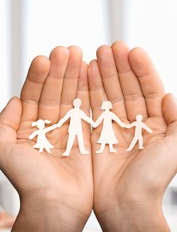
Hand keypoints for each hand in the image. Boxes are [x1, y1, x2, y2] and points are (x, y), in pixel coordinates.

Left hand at [0, 46, 92, 230]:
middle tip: (65, 50)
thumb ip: (4, 123)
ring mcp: (65, 129)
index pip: (32, 95)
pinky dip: (87, 92)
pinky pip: (85, 110)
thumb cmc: (28, 182)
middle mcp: (45, 125)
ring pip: (69, 97)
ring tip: (78, 54)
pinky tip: (89, 74)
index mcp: (26, 126)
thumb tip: (14, 98)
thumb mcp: (4, 150)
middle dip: (58, 71)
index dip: (37, 77)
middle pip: (52, 91)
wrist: (54, 205)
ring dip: (73, 76)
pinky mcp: (83, 136)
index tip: (44, 59)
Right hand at [89, 41, 175, 230]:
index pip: (149, 88)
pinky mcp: (95, 135)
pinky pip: (92, 109)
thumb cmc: (152, 180)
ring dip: (101, 75)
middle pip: (126, 87)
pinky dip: (88, 92)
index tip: (131, 50)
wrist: (125, 204)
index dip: (141, 69)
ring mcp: (114, 128)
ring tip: (93, 56)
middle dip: (117, 67)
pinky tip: (84, 78)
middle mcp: (135, 123)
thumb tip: (170, 94)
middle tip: (107, 48)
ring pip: (108, 95)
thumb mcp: (176, 147)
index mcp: (156, 124)